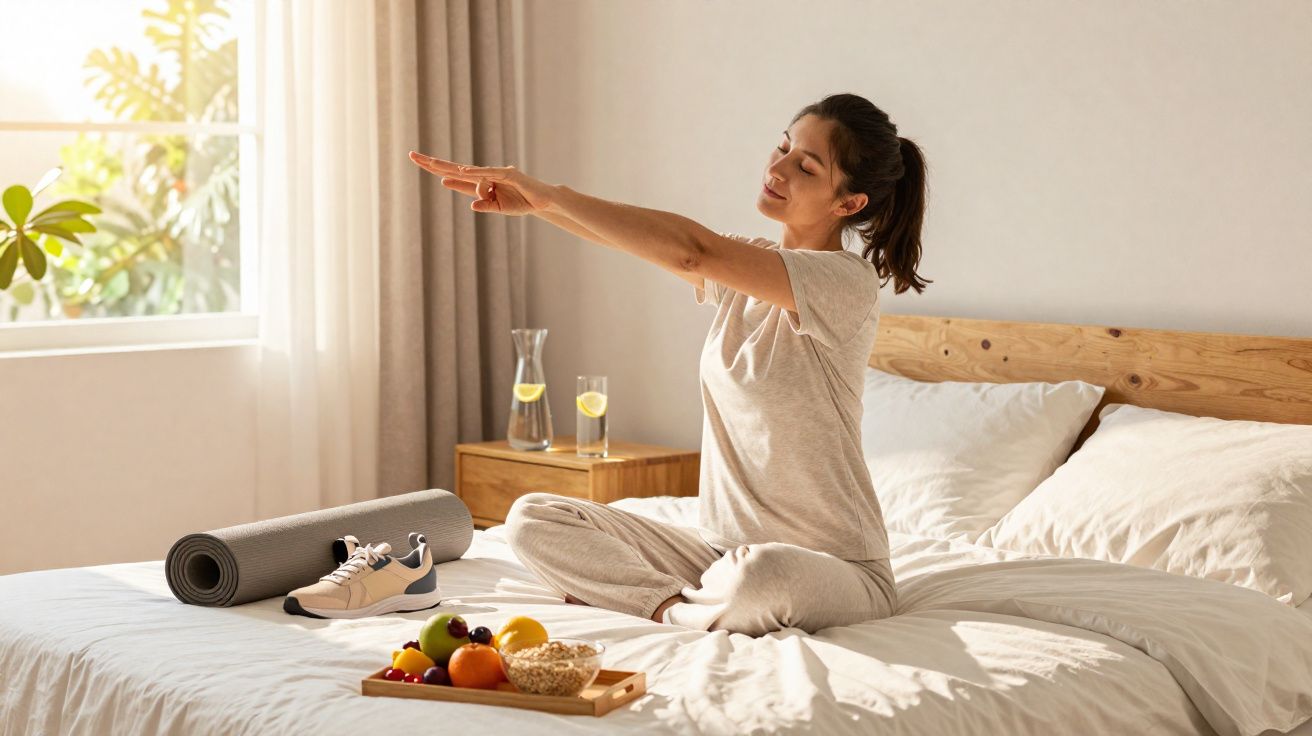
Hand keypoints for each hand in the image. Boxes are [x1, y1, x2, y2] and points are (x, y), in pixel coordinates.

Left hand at [408, 151, 553, 215]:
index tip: (420, 163)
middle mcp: (485, 176)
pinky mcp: (509, 174)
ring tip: (430, 164)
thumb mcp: (500, 208)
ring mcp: (496, 173)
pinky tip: (463, 171)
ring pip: (470, 173)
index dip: (438, 170)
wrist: (543, 201)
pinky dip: (477, 173)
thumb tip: (471, 204)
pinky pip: (489, 174)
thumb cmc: (522, 203)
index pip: (455, 176)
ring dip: (450, 169)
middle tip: (413, 155)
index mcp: (481, 184)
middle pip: (455, 168)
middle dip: (434, 163)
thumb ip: (485, 205)